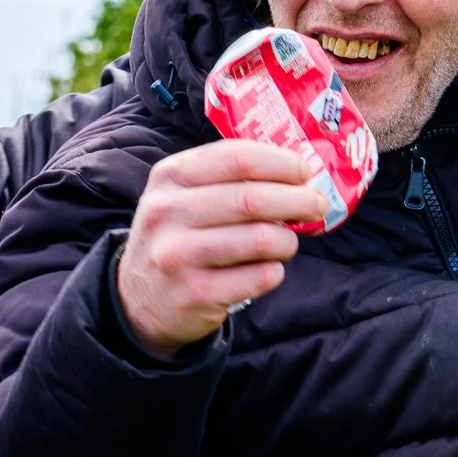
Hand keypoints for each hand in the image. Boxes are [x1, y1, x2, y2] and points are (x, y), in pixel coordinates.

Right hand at [116, 141, 327, 358]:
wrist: (141, 299)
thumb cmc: (181, 236)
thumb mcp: (185, 196)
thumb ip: (232, 179)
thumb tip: (299, 174)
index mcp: (170, 177)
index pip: (239, 157)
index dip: (283, 164)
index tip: (304, 173)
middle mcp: (168, 212)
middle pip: (253, 199)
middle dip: (299, 201)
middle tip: (316, 206)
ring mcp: (177, 254)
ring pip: (262, 239)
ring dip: (288, 241)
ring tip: (286, 242)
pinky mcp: (195, 293)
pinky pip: (260, 277)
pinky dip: (274, 271)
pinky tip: (264, 270)